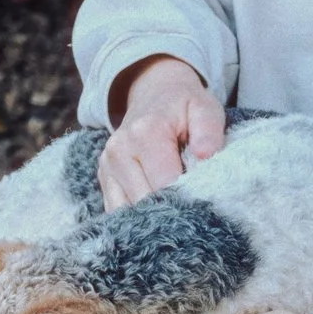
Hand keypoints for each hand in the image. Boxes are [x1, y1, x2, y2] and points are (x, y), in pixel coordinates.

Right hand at [99, 57, 227, 207]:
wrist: (154, 94)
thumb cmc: (183, 106)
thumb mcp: (204, 108)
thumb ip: (209, 131)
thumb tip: (206, 156)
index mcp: (145, 132)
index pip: (166, 183)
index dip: (188, 198)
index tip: (205, 200)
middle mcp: (119, 150)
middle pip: (145, 202)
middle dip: (171, 211)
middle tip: (193, 210)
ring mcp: (107, 166)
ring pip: (128, 212)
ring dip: (152, 219)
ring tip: (175, 211)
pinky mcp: (104, 178)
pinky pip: (117, 212)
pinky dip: (137, 219)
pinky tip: (156, 213)